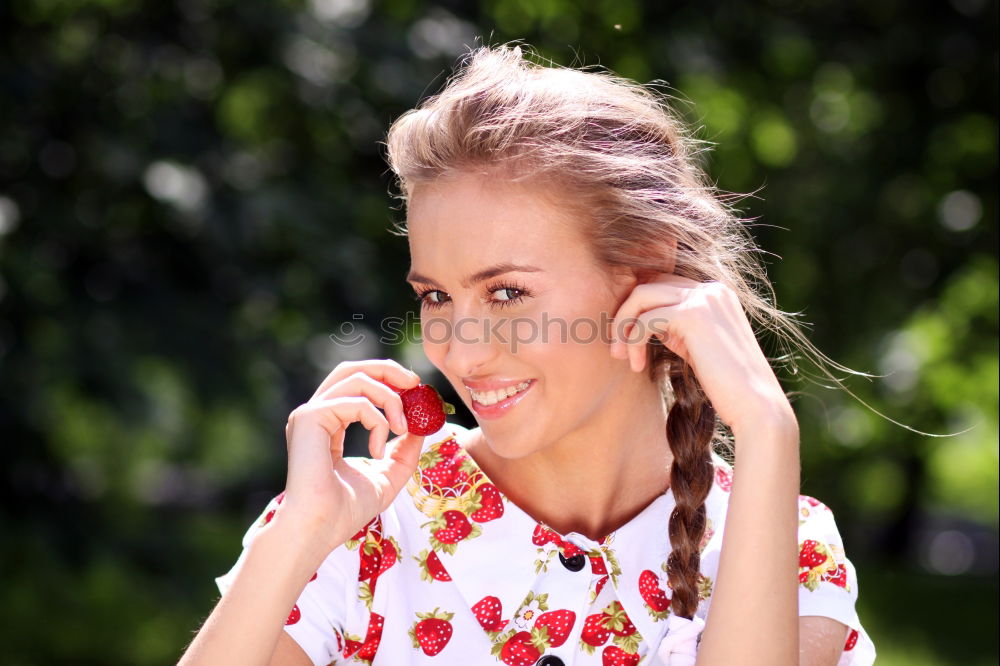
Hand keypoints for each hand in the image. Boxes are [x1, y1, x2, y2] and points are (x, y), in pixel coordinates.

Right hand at [279, 359, 425, 552]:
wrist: (319, 529)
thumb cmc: (346, 510)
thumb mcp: (387, 476)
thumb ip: (404, 451)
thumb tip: (422, 426)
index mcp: (328, 424)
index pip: (356, 385)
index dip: (388, 381)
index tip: (416, 392)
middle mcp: (316, 414)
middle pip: (352, 369)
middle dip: (388, 370)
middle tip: (415, 384)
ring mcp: (309, 414)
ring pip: (356, 378)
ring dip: (390, 398)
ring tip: (402, 428)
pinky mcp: (310, 418)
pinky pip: (356, 402)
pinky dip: (378, 421)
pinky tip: (377, 451)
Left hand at [609, 274, 793, 433]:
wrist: (755, 406)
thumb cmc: (725, 386)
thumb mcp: (694, 347)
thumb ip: (673, 327)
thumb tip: (638, 319)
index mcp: (715, 294)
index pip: (661, 285)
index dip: (638, 310)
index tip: (626, 341)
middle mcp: (711, 289)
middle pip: (648, 285)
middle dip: (625, 315)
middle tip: (616, 350)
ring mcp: (704, 299)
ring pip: (641, 295)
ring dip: (623, 326)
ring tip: (621, 357)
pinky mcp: (694, 316)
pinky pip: (646, 319)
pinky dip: (634, 340)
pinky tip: (637, 365)